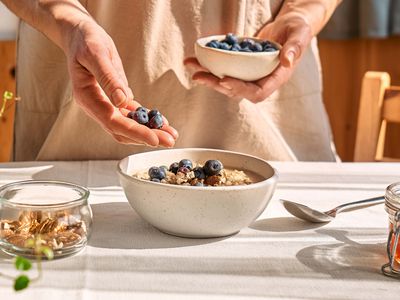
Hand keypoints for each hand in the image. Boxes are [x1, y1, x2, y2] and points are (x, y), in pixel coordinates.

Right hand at [63, 19, 177, 146]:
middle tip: (170, 141)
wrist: (80, 35)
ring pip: (128, 125)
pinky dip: (146, 120)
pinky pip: (132, 114)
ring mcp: (105, 105)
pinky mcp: (114, 100)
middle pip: (122, 129)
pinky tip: (162, 123)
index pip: (113, 121)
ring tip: (171, 136)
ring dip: (150, 131)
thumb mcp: (96, 54)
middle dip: (147, 137)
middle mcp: (95, 106)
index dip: (134, 132)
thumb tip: (122, 101)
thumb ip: (108, 78)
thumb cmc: (86, 41)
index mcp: (87, 97)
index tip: (153, 139)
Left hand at [184, 14, 312, 102]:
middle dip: (217, 85)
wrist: (291, 26)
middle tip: (198, 77)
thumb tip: (287, 61)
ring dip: (209, 77)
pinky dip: (210, 65)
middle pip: (237, 90)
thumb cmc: (298, 29)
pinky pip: (226, 69)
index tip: (225, 80)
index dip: (241, 89)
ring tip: (192, 67)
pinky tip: (197, 59)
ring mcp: (251, 74)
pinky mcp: (243, 66)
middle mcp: (262, 80)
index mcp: (277, 78)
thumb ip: (295, 48)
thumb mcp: (299, 35)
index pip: (258, 92)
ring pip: (228, 82)